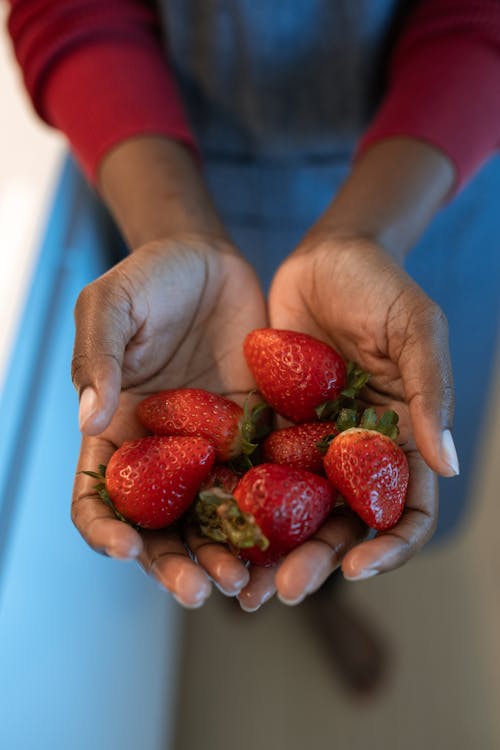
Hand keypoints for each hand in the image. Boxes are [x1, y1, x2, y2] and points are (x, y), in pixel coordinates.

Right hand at [72, 237, 268, 606]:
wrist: (210, 259)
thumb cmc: (149, 278)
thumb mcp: (111, 304)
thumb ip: (97, 357)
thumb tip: (89, 419)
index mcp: (117, 433)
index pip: (99, 498)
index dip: (106, 531)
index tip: (126, 550)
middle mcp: (163, 454)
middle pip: (163, 528)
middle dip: (178, 564)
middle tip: (205, 589)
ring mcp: (212, 449)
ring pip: (218, 520)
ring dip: (230, 556)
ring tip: (250, 581)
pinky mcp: (258, 435)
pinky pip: (268, 483)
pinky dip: (277, 518)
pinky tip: (294, 538)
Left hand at [268, 233, 456, 601]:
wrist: (324, 256)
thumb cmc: (380, 286)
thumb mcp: (415, 327)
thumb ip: (431, 391)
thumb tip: (448, 465)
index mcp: (401, 440)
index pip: (407, 510)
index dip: (390, 547)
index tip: (357, 567)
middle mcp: (356, 454)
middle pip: (344, 525)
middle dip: (319, 561)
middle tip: (283, 589)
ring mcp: (311, 445)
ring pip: (295, 514)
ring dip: (272, 551)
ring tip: (240, 583)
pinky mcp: (269, 429)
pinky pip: (254, 476)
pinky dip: (238, 506)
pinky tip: (211, 529)